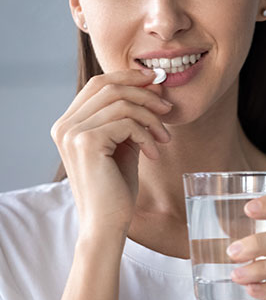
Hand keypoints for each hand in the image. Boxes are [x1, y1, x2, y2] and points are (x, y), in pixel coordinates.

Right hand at [50, 69, 171, 238]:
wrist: (107, 223)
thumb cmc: (116, 186)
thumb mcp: (124, 142)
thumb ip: (131, 116)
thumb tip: (151, 85)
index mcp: (69, 123)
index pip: (98, 84)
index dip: (128, 76)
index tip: (154, 79)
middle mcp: (64, 125)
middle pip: (110, 88)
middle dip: (145, 94)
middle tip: (167, 108)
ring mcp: (72, 133)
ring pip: (122, 104)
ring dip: (151, 118)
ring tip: (164, 137)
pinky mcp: (87, 142)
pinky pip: (128, 123)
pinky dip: (147, 136)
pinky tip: (154, 153)